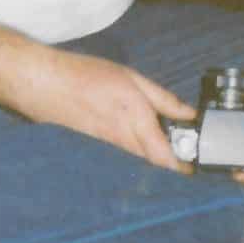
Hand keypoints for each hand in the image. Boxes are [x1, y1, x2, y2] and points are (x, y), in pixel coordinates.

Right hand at [9, 49, 196, 174]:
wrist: (45, 86)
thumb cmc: (88, 76)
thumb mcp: (133, 79)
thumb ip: (163, 99)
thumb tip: (188, 114)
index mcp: (137, 122)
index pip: (166, 158)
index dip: (184, 166)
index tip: (198, 164)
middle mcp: (124, 141)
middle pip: (156, 163)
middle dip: (175, 161)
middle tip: (191, 152)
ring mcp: (110, 147)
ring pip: (142, 159)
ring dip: (158, 156)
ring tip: (172, 143)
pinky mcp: (100, 146)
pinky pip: (126, 153)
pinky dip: (140, 151)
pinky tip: (144, 138)